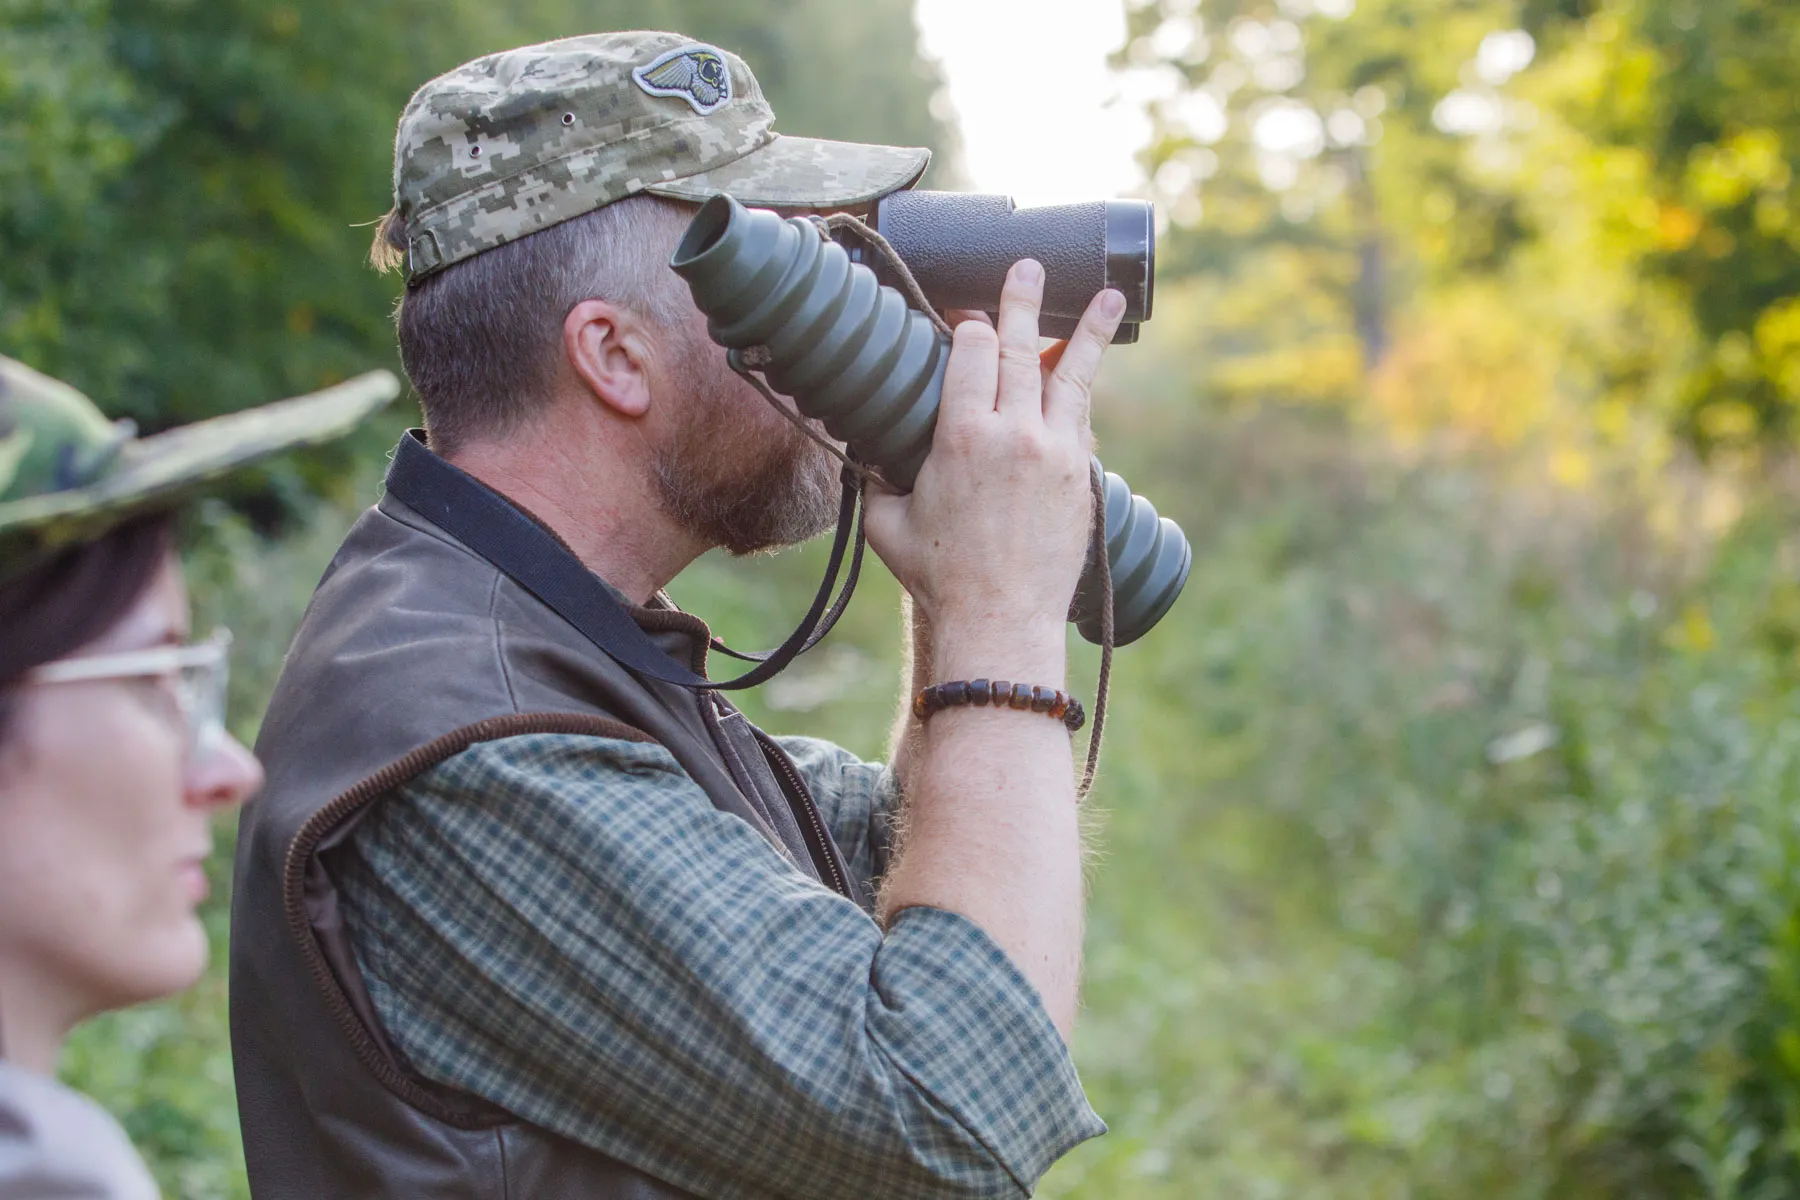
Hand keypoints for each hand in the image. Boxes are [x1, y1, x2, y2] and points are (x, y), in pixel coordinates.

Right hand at [863, 262, 1125, 670]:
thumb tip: (868, 457)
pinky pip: (1082, 420)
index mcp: (962, 436)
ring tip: (1107, 295)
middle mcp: (1014, 433)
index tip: (966, 322)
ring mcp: (1057, 452)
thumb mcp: (888, 525)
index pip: (971, 353)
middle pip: (1019, 348)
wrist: (1001, 618)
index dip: (968, 330)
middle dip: (1022, 302)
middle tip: (1029, 268)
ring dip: (1087, 331)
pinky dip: (1080, 393)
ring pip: (1071, 375)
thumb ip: (877, 481)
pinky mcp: (1082, 476)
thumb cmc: (939, 576)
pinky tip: (1083, 373)